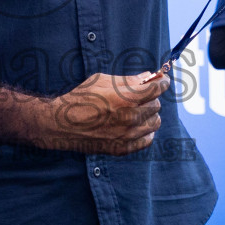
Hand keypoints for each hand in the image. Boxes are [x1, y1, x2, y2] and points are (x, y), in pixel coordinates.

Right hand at [38, 72, 167, 154]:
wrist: (61, 124)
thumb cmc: (80, 98)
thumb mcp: (101, 81)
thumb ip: (127, 80)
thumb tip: (147, 76)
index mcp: (125, 98)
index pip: (156, 88)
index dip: (162, 82)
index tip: (163, 80)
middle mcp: (129, 118)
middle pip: (156, 105)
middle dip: (151, 97)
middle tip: (141, 95)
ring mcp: (127, 135)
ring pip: (155, 122)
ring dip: (149, 114)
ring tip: (138, 110)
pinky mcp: (123, 148)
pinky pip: (147, 139)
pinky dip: (145, 131)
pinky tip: (136, 125)